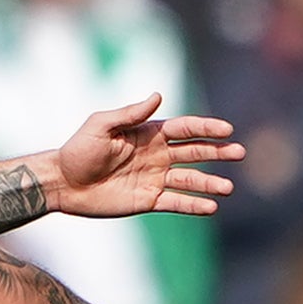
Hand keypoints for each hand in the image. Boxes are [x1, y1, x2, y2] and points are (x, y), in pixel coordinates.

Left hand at [46, 94, 243, 218]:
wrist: (62, 183)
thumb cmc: (78, 150)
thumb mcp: (101, 126)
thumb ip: (130, 114)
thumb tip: (158, 96)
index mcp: (149, 134)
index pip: (185, 128)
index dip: (206, 128)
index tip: (227, 130)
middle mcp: (157, 155)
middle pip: (195, 152)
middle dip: (218, 152)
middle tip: (240, 154)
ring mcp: (154, 178)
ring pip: (189, 180)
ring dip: (209, 183)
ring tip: (227, 188)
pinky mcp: (147, 200)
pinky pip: (175, 202)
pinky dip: (193, 205)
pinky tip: (210, 207)